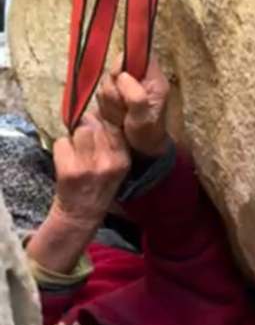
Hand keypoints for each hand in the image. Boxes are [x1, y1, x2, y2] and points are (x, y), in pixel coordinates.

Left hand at [50, 111, 130, 229]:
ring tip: (76, 150)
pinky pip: (61, 142)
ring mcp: (87, 166)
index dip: (103, 120)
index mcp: (123, 159)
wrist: (82, 212)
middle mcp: (108, 161)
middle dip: (87, 126)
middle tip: (85, 140)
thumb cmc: (100, 184)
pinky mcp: (69, 170)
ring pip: (78, 130)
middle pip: (93, 124)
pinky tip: (67, 160)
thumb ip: (112, 141)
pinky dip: (61, 148)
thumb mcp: (117, 164)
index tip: (99, 125)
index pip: (114, 124)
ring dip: (73, 136)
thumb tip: (99, 111)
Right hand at [96, 57, 170, 156]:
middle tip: (124, 108)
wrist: (139, 150)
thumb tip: (123, 75)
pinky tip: (115, 118)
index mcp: (153, 78)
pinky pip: (99, 94)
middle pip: (116, 68)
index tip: (122, 78)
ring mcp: (124, 87)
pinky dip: (105, 107)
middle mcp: (138, 79)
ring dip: (110, 102)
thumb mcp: (145, 118)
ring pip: (105, 82)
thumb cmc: (148, 134)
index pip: (138, 52)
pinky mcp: (112, 96)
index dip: (126, 62)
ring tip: (122, 116)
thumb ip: (136, 96)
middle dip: (115, 90)